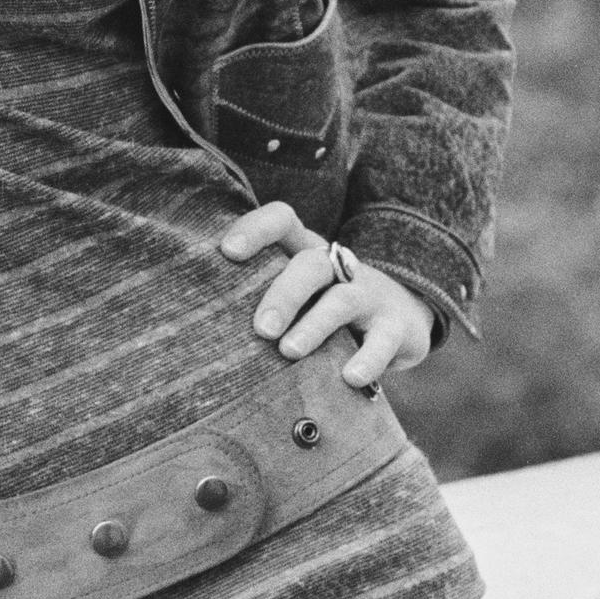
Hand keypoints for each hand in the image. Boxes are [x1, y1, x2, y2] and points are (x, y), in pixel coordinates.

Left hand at [220, 202, 436, 389]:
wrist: (403, 319)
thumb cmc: (325, 309)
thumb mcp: (298, 295)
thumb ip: (258, 299)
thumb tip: (196, 330)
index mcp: (306, 252)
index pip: (282, 221)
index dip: (256, 229)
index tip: (227, 252)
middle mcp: (339, 267)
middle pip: (310, 264)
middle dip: (283, 295)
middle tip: (260, 330)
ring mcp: (370, 295)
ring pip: (342, 300)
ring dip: (314, 325)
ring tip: (289, 352)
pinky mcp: (396, 328)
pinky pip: (384, 340)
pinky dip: (368, 359)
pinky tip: (349, 377)